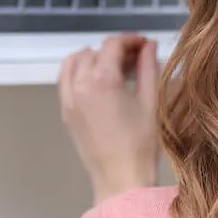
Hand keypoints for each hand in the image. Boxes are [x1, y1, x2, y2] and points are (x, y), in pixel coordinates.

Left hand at [59, 35, 160, 203]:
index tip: (144, 44)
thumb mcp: (151, 101)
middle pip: (94, 51)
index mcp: (102, 81)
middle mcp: (80, 86)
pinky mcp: (66, 111)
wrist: (120, 178)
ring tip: (115, 68)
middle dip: (115, 49)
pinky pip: (66, 79)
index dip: (130, 39)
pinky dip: (79, 72)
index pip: (112, 44)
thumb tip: (149, 47)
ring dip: (94, 57)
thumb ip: (148, 68)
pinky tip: (98, 81)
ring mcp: (69, 99)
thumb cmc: (140, 145)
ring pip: (75, 62)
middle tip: (136, 57)